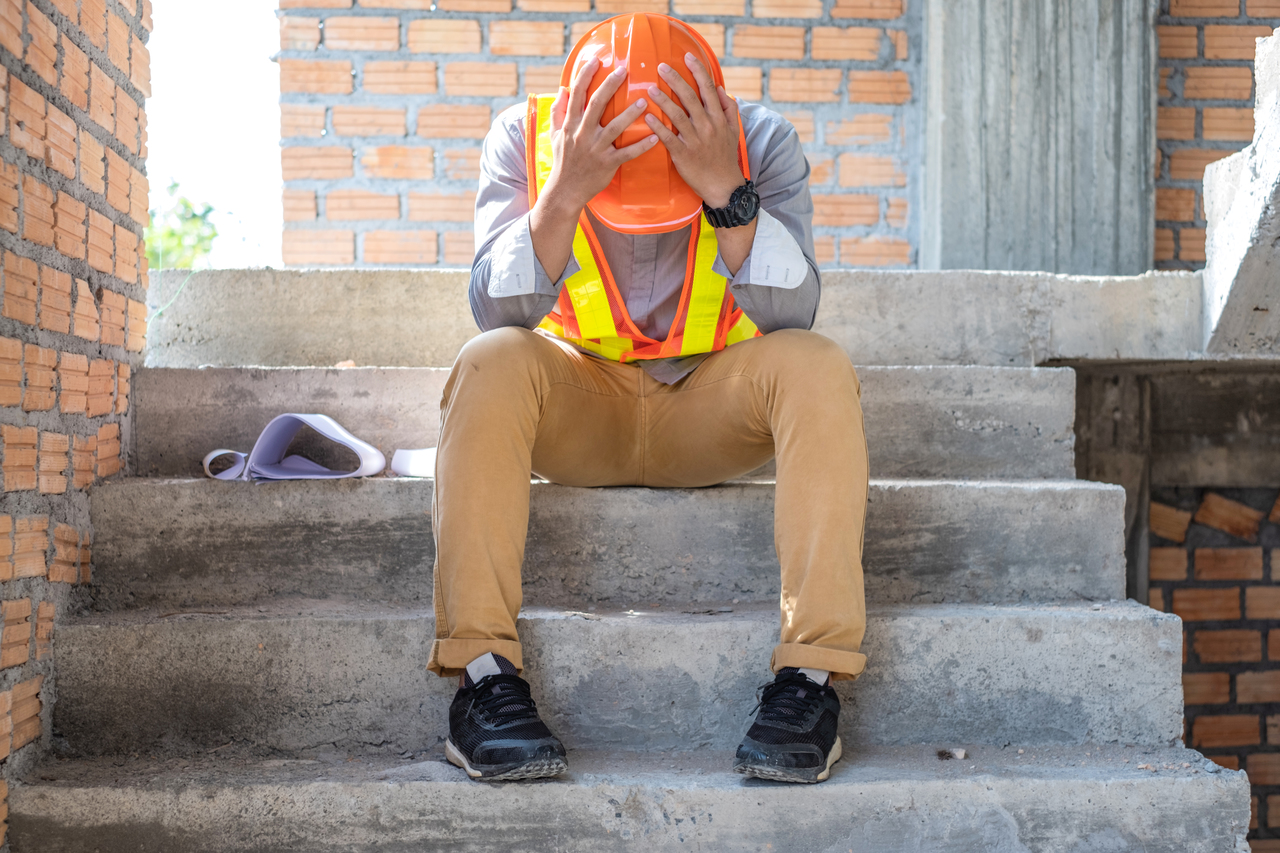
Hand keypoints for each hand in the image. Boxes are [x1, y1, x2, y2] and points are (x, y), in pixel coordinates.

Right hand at [541, 57, 659, 213]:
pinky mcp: (607, 165)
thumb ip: (557, 111)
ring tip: (645, 102)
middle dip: (610, 85)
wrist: (564, 191)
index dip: (585, 75)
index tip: (596, 60)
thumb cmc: (562, 161)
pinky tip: (655, 137)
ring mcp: (595, 150)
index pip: (576, 94)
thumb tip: (562, 89)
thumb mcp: (553, 134)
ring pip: (614, 128)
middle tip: (625, 70)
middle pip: (596, 104)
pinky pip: (627, 153)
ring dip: (630, 114)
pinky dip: (641, 146)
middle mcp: (581, 134)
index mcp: (569, 124)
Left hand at [645, 53, 744, 208]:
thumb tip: (720, 89)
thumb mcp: (734, 131)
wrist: (723, 186)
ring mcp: (695, 140)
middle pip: (690, 97)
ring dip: (663, 100)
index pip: (708, 88)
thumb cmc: (726, 157)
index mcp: (718, 118)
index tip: (687, 56)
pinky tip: (648, 116)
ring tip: (651, 88)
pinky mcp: (683, 155)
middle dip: (675, 80)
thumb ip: (729, 108)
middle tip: (660, 67)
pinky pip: (668, 138)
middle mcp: (707, 126)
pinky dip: (658, 127)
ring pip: (677, 115)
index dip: (698, 70)